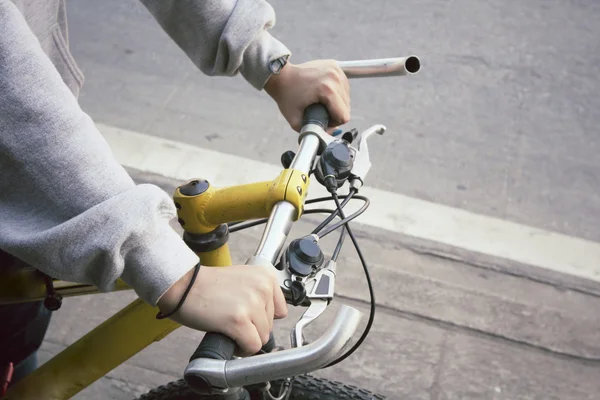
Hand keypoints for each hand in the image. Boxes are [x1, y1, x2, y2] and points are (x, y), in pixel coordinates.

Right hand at [157, 265, 287, 355]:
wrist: (182, 285)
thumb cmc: (207, 285)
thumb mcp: (242, 280)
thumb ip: (259, 295)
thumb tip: (269, 321)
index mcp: (265, 277)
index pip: (280, 311)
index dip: (262, 318)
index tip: (249, 318)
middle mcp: (263, 288)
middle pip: (270, 326)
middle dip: (252, 329)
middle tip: (232, 321)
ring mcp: (252, 304)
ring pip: (261, 338)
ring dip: (246, 339)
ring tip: (229, 328)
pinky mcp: (239, 320)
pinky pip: (252, 346)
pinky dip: (241, 349)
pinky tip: (229, 338)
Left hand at [265, 59, 350, 131]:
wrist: (281, 76)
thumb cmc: (287, 97)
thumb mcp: (296, 121)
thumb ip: (314, 132)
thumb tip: (332, 134)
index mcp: (327, 90)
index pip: (344, 116)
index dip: (334, 122)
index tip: (322, 118)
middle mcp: (334, 78)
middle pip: (347, 106)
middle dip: (335, 112)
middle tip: (320, 110)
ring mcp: (335, 69)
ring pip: (347, 96)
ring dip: (337, 102)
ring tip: (322, 102)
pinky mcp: (335, 65)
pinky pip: (343, 85)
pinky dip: (337, 91)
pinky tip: (325, 93)